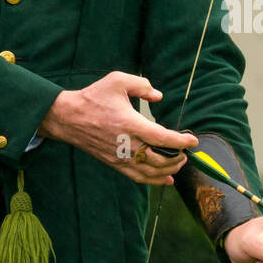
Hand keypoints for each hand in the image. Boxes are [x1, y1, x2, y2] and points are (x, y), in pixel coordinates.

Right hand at [39, 71, 196, 185]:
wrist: (68, 117)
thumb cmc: (94, 97)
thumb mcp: (117, 81)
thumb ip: (142, 85)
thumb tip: (158, 96)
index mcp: (130, 123)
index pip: (161, 138)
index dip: (180, 142)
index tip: (193, 141)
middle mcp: (126, 143)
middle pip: (159, 159)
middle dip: (178, 157)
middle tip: (186, 150)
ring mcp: (120, 156)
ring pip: (151, 171)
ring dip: (169, 169)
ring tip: (180, 162)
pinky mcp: (114, 163)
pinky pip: (138, 177)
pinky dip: (155, 181)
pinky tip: (167, 179)